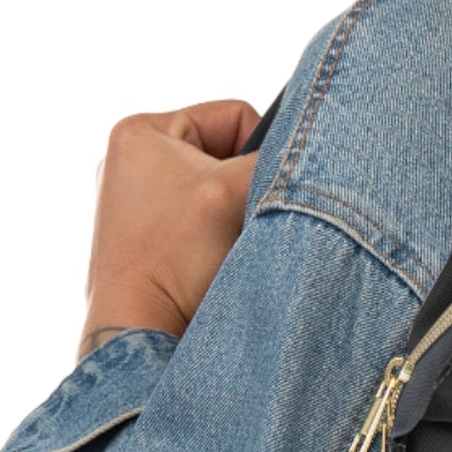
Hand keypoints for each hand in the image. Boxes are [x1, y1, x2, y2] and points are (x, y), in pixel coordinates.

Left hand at [78, 99, 259, 361]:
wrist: (141, 335)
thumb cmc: (173, 262)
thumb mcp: (234, 192)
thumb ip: (277, 162)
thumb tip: (319, 152)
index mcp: (141, 132)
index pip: (235, 115)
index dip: (260, 154)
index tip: (253, 194)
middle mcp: (133, 163)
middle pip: (229, 159)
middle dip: (244, 191)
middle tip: (238, 225)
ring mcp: (139, 205)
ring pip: (221, 197)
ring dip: (235, 221)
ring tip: (224, 250)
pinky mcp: (149, 243)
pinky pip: (206, 228)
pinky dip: (220, 244)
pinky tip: (212, 267)